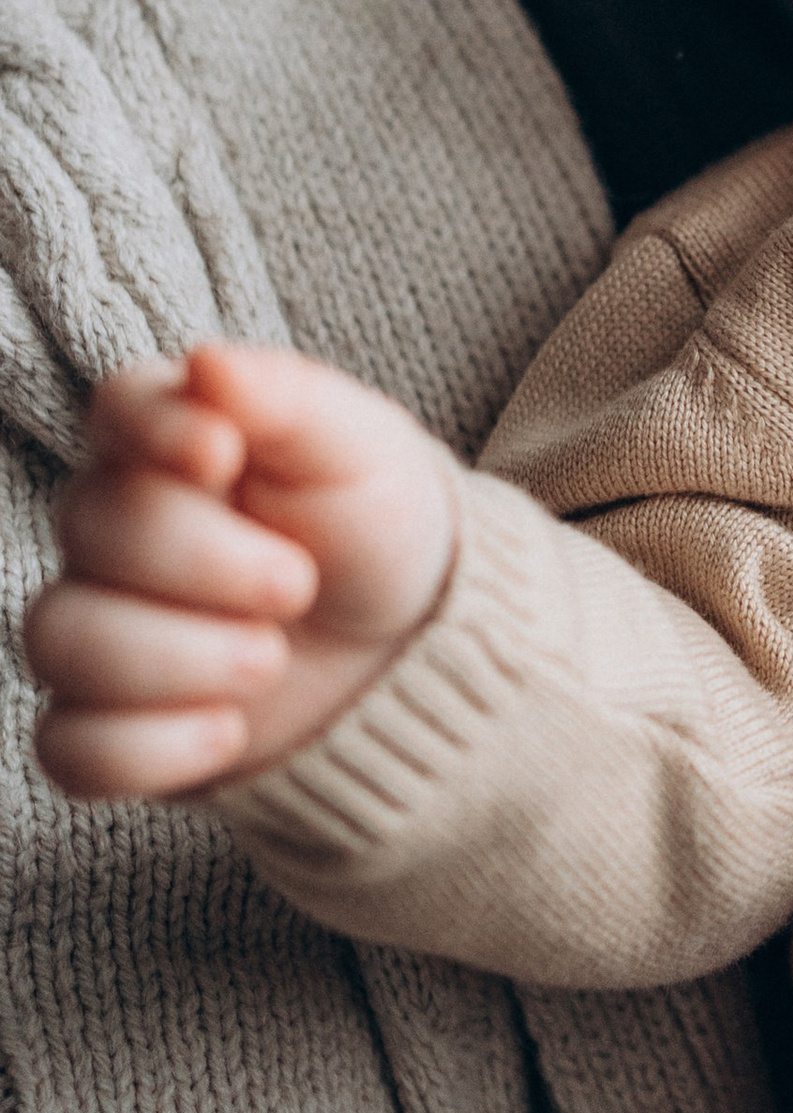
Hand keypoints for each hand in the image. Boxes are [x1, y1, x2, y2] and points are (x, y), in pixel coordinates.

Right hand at [27, 343, 457, 798]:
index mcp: (171, 438)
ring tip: (270, 660)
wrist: (411, 650)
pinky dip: (150, 750)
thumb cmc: (376, 528)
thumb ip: (286, 398)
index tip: (226, 457)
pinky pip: (68, 748)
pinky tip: (228, 733)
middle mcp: (114, 526)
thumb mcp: (359, 450)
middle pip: (90, 529)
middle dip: (205, 564)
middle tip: (298, 586)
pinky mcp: (108, 722)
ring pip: (62, 640)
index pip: (115, 409)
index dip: (158, 434)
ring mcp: (102, 625)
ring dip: (177, 658)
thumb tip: (206, 363)